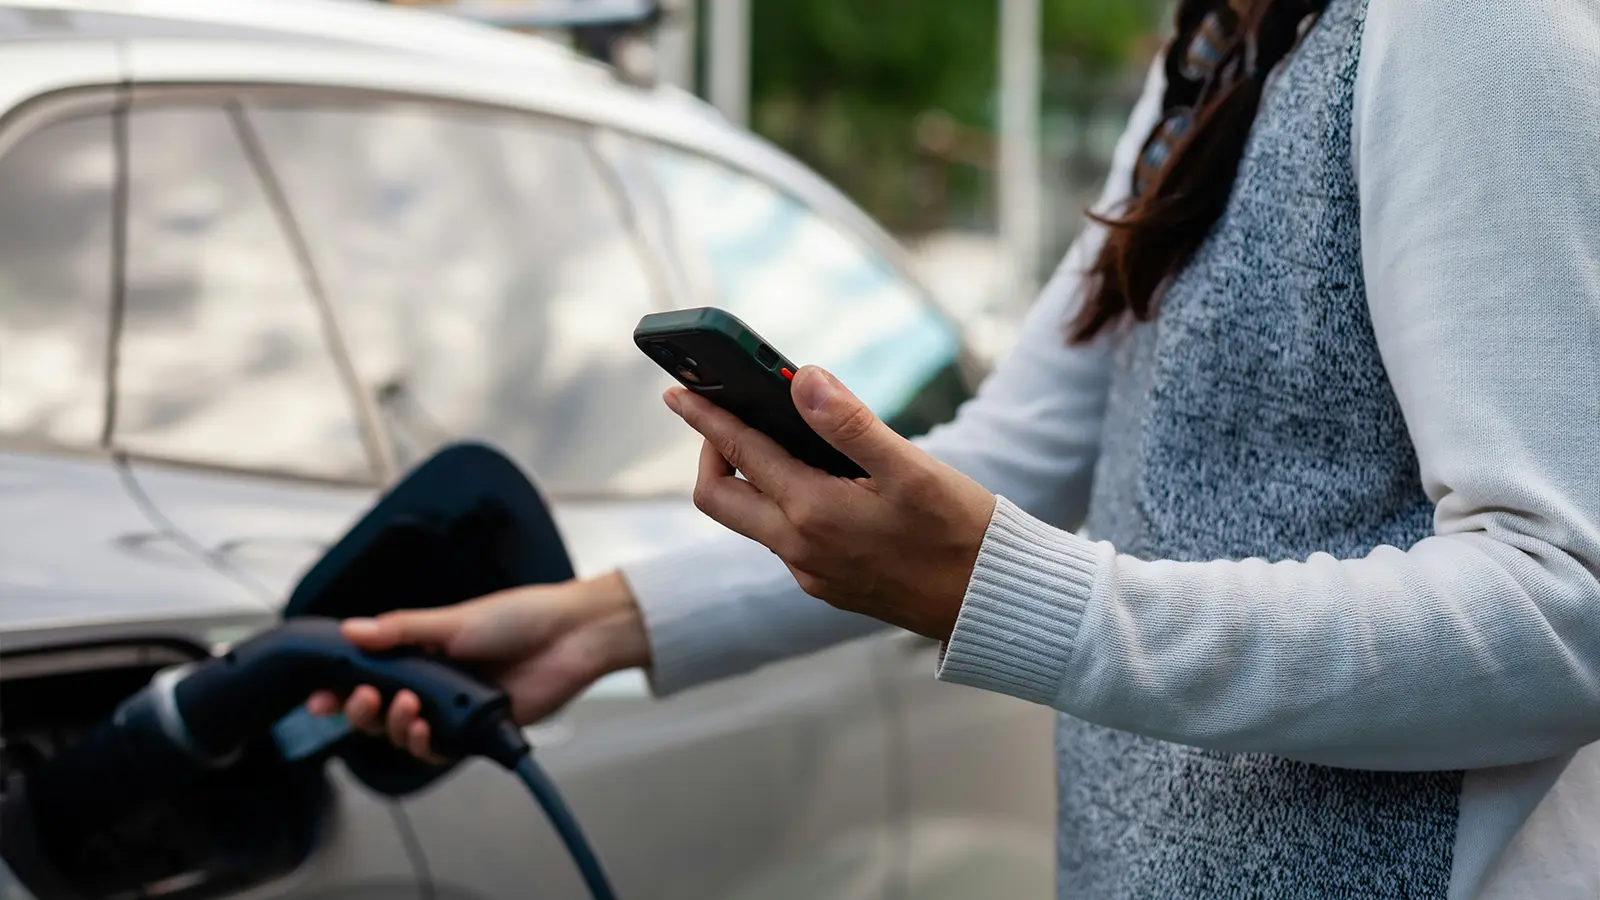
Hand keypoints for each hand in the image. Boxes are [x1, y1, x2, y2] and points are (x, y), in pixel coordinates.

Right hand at [305, 572, 647, 762]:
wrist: (569, 636)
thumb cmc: (519, 617)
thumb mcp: (453, 619)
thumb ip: (400, 630)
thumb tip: (350, 631)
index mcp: (423, 652)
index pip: (370, 675)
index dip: (341, 689)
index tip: (319, 697)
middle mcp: (434, 683)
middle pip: (379, 710)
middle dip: (360, 709)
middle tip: (360, 698)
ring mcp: (454, 709)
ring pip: (403, 733)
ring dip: (392, 724)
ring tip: (404, 706)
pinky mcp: (476, 731)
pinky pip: (437, 750)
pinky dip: (422, 743)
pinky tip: (422, 728)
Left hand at [664, 366, 995, 641]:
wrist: (990, 604)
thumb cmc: (960, 532)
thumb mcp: (910, 468)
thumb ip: (850, 424)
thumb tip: (803, 381)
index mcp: (813, 512)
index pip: (739, 453)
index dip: (704, 417)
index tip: (676, 390)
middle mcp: (799, 549)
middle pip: (718, 498)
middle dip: (711, 454)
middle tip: (730, 419)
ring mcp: (810, 573)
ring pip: (751, 521)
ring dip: (750, 480)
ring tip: (781, 441)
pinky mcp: (828, 586)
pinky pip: (783, 541)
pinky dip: (783, 504)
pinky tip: (821, 485)